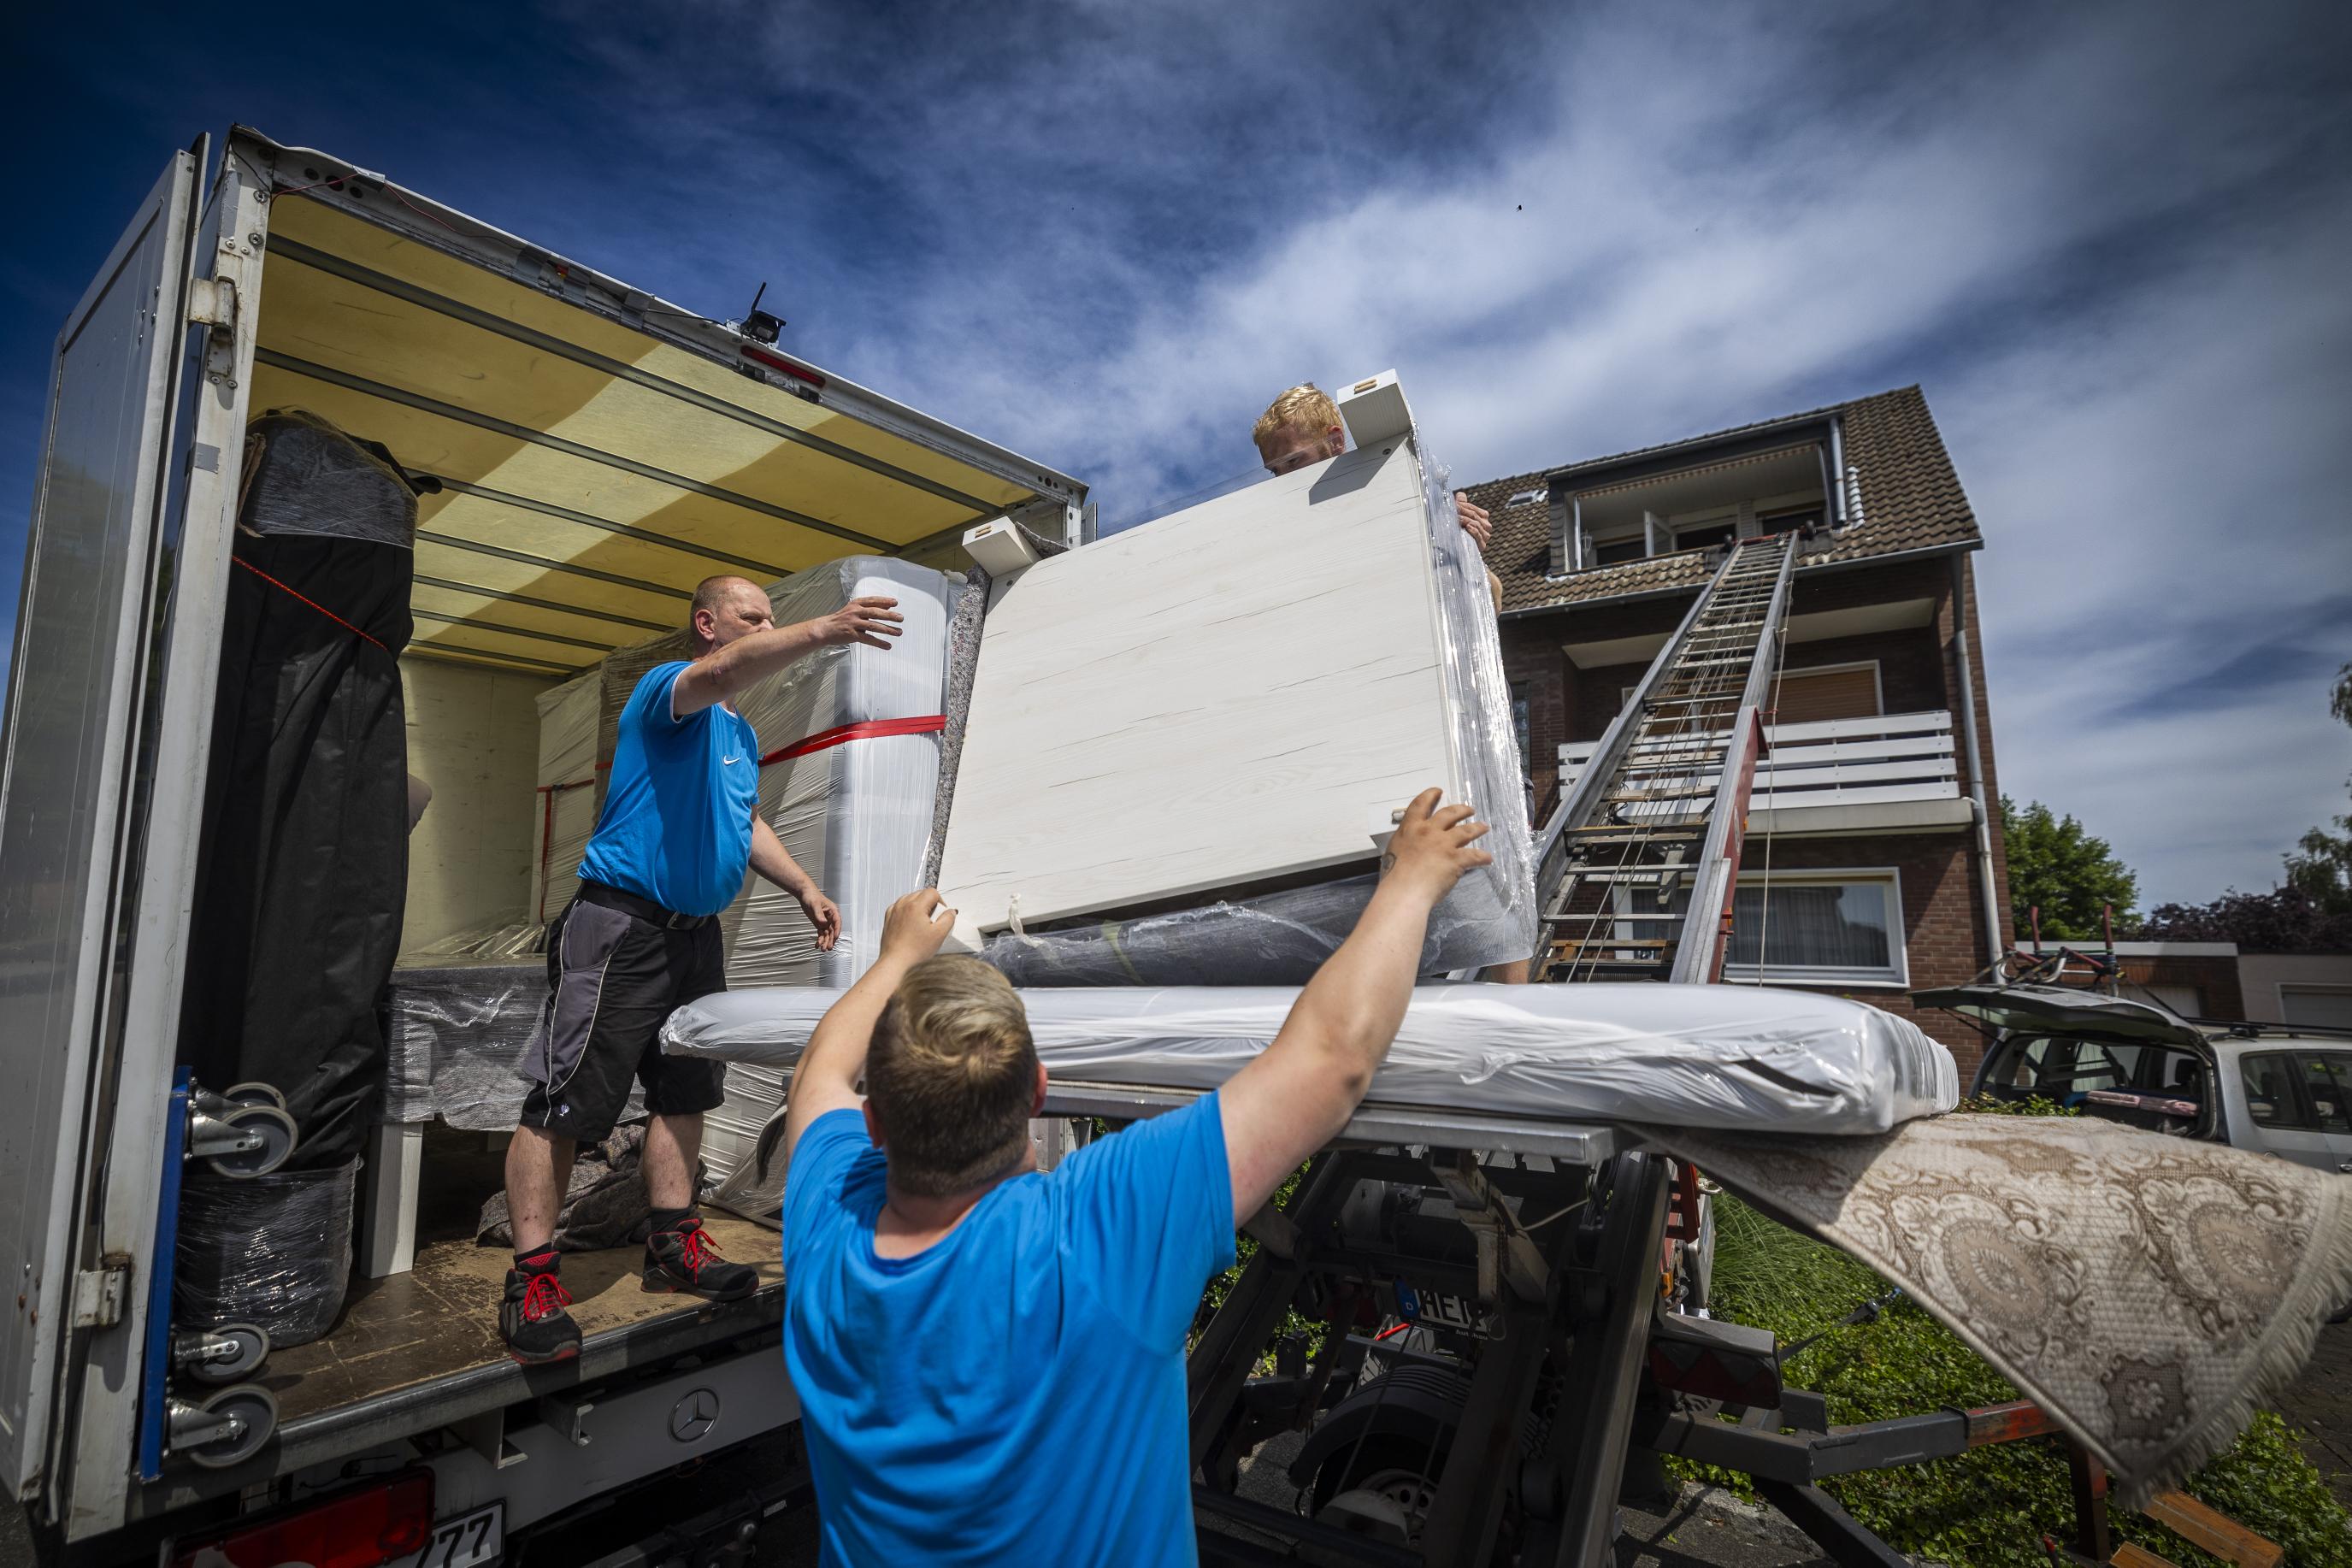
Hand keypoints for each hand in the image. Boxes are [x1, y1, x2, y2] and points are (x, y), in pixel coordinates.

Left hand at [797, 888, 841, 950]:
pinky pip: (821, 933)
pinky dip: (819, 939)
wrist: (804, 894)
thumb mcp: (814, 905)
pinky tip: (817, 945)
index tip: (835, 937)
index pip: (837, 922)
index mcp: (833, 911)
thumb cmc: (811, 896)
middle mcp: (830, 917)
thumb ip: (819, 914)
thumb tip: (823, 923)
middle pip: (832, 930)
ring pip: (827, 934)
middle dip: (831, 940)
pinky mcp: (819, 924)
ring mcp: (825, 921)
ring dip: (825, 942)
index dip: (837, 930)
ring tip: (823, 949)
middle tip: (828, 948)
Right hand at [810, 596, 902, 650]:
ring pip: (873, 625)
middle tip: (901, 618)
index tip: (895, 603)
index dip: (884, 601)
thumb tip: (887, 607)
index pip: (872, 600)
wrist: (824, 629)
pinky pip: (868, 639)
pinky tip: (888, 646)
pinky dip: (879, 642)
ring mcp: (853, 623)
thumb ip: (868, 608)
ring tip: (899, 632)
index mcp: (856, 604)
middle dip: (889, 615)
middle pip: (875, 612)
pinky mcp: (852, 635)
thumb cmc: (841, 619)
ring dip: (888, 629)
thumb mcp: (853, 609)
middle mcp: (855, 612)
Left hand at [879, 889, 954, 966]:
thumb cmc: (914, 951)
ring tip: (921, 923)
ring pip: (909, 899)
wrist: (895, 963)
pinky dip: (906, 911)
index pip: (932, 892)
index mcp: (915, 906)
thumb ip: (948, 919)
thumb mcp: (939, 935)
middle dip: (930, 904)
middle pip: (921, 894)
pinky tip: (911, 925)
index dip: (941, 902)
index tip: (941, 914)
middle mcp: (903, 905)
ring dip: (918, 906)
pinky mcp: (888, 919)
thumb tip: (950, 912)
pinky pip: (899, 907)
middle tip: (933, 920)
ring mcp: (894, 911)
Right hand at [1379, 788, 1492, 902]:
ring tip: (1483, 827)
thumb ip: (1405, 845)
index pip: (1420, 804)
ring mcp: (1444, 844)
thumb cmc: (1393, 875)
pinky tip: (1488, 859)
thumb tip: (1410, 848)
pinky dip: (1483, 857)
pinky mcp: (1456, 859)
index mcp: (1410, 828)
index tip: (1438, 791)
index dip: (1430, 795)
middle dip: (1461, 809)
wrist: (1404, 890)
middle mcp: (1429, 831)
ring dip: (1477, 828)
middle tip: (1468, 809)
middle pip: (1449, 814)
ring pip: (1466, 831)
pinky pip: (1474, 856)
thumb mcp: (1393, 852)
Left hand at [1453, 492, 1491, 551]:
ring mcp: (1485, 536)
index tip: (1454, 505)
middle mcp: (1486, 526)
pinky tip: (1467, 527)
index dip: (1463, 506)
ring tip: (1455, 519)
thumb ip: (1461, 504)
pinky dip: (1473, 530)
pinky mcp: (1482, 545)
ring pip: (1476, 524)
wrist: (1455, 550)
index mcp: (1483, 517)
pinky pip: (1479, 535)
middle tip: (1453, 510)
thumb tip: (1461, 495)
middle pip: (1474, 515)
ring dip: (1465, 520)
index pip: (1474, 509)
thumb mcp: (1458, 516)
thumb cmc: (1456, 531)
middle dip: (1462, 512)